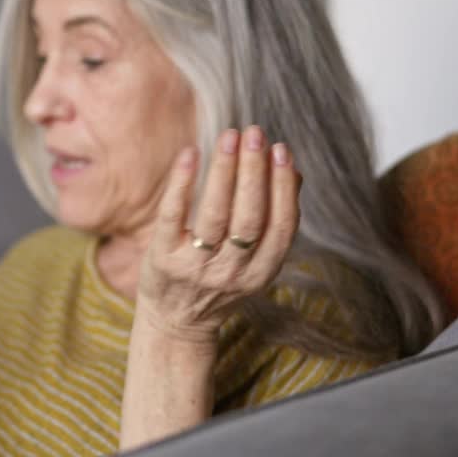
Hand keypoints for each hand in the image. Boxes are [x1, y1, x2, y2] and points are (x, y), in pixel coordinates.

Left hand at [135, 126, 301, 344]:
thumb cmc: (219, 281)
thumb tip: (294, 172)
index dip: (283, 187)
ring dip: (224, 172)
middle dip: (255, 172)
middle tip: (254, 134)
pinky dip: (183, 184)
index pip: (280, 226)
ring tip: (229, 137)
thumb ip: (273, 222)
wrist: (175, 323)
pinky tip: (190, 154)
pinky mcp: (162, 259)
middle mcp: (231, 273)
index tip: (281, 150)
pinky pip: (174, 216)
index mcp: (261, 273)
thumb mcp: (255, 262)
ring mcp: (195, 267)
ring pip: (215, 215)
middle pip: (250, 217)